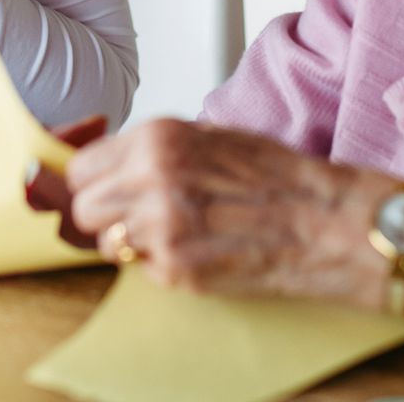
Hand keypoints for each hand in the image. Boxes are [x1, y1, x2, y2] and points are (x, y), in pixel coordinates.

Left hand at [57, 119, 384, 301]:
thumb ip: (155, 148)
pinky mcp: (176, 270)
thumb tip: (115, 160)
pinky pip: (141, 270)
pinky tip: (194, 248)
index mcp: (157, 139)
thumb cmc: (277, 176)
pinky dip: (159, 264)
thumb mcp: (209, 134)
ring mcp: (161, 229)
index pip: (81, 167)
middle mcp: (150, 180)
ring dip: (128, 240)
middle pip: (84, 207)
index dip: (93, 180)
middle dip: (105, 212)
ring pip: (105, 243)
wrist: (322, 220)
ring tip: (168, 232)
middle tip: (133, 214)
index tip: (105, 187)